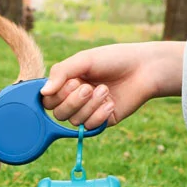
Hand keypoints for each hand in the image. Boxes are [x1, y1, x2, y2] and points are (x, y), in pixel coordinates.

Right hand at [40, 42, 182, 128]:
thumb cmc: (113, 59)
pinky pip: (90, 127)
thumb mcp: (83, 60)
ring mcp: (88, 111)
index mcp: (67, 83)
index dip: (56, 95)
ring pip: (74, 121)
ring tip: (105, 90)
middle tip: (88, 87)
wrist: (143, 68)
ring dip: (89, 106)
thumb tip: (42, 92)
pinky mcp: (102, 122)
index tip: (71, 82)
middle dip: (73, 101)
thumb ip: (61, 73)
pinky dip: (99, 115)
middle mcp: (75, 99)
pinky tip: (111, 103)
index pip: (47, 99)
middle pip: (58, 113)